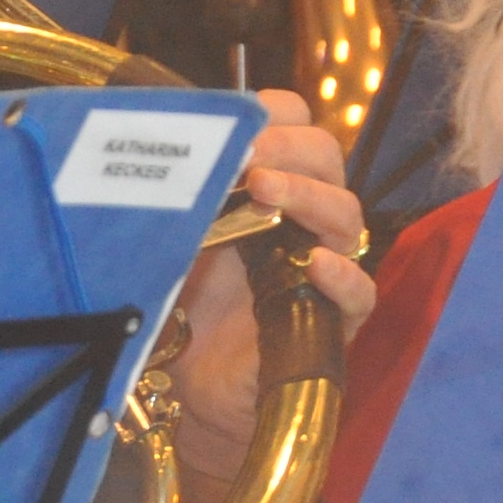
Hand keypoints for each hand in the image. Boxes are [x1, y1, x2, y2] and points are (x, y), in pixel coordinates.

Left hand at [162, 90, 376, 492]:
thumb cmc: (185, 306)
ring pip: (346, 215)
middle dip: (289, 146)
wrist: (192, 388)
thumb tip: (143, 149)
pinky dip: (342, 276)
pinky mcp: (333, 322)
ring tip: (266, 189)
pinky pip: (360, 294)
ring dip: (308, 195)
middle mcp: (302, 219)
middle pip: (327, 159)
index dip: (275, 113)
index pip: (295, 126)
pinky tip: (314, 263)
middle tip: (247, 154)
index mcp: (269, 187)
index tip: (235, 117)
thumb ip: (173, 197)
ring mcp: (323, 268)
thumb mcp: (172, 239)